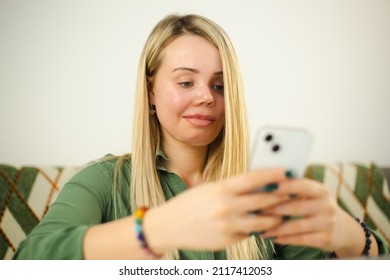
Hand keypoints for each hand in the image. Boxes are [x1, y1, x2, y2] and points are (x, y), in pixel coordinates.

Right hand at [144, 168, 290, 252]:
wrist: (168, 226)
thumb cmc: (188, 204)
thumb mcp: (208, 189)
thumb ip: (231, 187)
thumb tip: (257, 184)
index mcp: (221, 188)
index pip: (253, 178)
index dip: (272, 174)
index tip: (286, 171)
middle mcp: (226, 206)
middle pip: (264, 199)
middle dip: (280, 197)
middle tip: (290, 193)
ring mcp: (228, 225)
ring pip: (263, 221)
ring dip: (274, 217)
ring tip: (279, 214)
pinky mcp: (227, 240)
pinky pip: (249, 233)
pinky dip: (255, 229)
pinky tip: (257, 226)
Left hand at [260, 178, 377, 256]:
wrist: (343, 230)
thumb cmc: (318, 207)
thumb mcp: (313, 195)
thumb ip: (294, 189)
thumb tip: (265, 184)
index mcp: (321, 190)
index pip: (302, 185)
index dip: (284, 185)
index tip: (266, 186)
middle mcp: (326, 205)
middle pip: (295, 206)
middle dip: (273, 209)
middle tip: (255, 210)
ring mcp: (327, 223)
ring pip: (296, 226)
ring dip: (275, 228)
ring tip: (259, 228)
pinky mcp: (326, 239)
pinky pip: (301, 239)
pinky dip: (285, 239)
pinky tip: (272, 237)